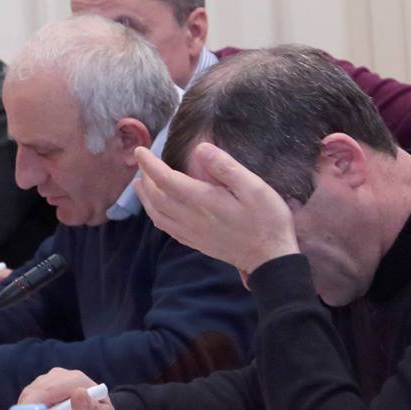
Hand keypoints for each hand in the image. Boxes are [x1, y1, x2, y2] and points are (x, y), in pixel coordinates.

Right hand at [17, 370, 115, 409]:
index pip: (51, 387)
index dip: (35, 402)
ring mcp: (49, 381)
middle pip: (36, 389)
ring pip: (29, 393)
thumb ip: (90, 409)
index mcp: (76, 381)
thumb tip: (78, 393)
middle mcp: (61, 377)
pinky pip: (27, 398)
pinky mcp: (41, 390)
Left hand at [133, 142, 298, 276]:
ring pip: (158, 215)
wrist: (270, 259)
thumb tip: (200, 149)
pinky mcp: (196, 243)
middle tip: (143, 163)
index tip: (141, 151)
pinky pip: (168, 229)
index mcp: (203, 201)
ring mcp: (192, 233)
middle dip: (146, 179)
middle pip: (157, 198)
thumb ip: (226, 167)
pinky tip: (158, 210)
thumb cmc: (267, 220)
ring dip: (146, 199)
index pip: (166, 180)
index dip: (150, 165)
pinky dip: (156, 216)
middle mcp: (192, 218)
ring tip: (140, 185)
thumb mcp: (254, 187)